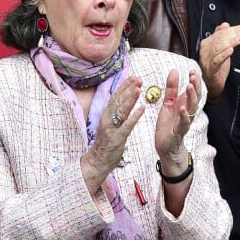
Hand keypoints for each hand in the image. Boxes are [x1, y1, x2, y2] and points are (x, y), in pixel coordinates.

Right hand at [81, 76, 144, 192]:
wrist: (96, 162)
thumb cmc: (105, 145)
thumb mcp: (109, 126)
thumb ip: (115, 115)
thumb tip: (122, 103)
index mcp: (105, 115)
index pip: (115, 97)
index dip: (124, 86)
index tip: (132, 77)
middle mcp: (107, 119)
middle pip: (118, 101)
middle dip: (128, 88)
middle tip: (138, 78)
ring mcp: (111, 128)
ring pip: (122, 110)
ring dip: (130, 98)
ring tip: (139, 88)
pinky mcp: (117, 138)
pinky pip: (127, 125)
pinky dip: (134, 116)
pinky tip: (142, 108)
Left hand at [155, 68, 199, 174]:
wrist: (166, 145)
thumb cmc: (168, 124)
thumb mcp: (168, 103)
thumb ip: (171, 88)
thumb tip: (174, 71)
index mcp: (185, 104)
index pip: (193, 90)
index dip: (194, 80)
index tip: (192, 70)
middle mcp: (187, 112)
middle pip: (196, 97)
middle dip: (195, 86)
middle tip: (193, 75)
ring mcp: (184, 121)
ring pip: (192, 108)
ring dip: (191, 97)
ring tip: (189, 86)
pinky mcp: (179, 131)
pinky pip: (183, 123)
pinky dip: (184, 116)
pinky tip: (182, 108)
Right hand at [198, 23, 239, 100]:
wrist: (210, 85)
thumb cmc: (215, 67)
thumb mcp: (219, 49)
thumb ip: (221, 36)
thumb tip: (225, 25)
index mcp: (207, 43)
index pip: (221, 32)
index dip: (234, 29)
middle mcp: (206, 50)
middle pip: (221, 38)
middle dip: (235, 34)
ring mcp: (207, 60)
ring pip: (219, 48)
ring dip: (231, 42)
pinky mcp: (210, 69)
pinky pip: (217, 61)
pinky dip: (224, 55)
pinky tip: (231, 50)